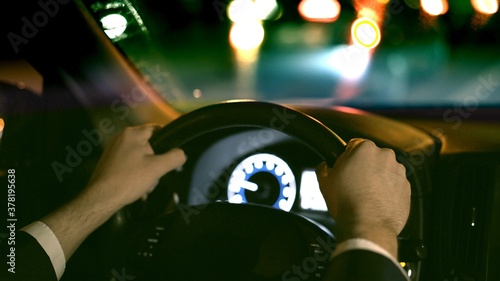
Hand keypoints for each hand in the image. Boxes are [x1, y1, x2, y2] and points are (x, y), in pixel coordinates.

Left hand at [42, 124, 185, 260]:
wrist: (101, 198)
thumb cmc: (129, 180)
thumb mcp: (157, 168)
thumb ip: (174, 158)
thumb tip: (181, 153)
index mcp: (132, 134)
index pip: (157, 129)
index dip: (168, 141)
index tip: (172, 154)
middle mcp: (121, 137)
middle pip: (148, 145)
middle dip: (155, 162)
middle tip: (156, 176)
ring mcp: (113, 149)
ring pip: (139, 157)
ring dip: (146, 171)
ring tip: (145, 186)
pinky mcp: (108, 161)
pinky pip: (129, 164)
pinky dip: (135, 174)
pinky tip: (137, 188)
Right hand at [316, 138, 410, 257]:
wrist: (368, 226)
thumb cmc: (347, 202)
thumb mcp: (325, 182)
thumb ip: (324, 168)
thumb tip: (324, 167)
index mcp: (365, 149)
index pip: (354, 145)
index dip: (347, 158)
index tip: (344, 168)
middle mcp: (385, 156)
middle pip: (372, 157)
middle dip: (364, 167)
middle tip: (353, 183)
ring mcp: (399, 172)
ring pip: (384, 171)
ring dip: (377, 178)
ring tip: (365, 195)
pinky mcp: (406, 188)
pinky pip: (394, 185)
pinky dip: (387, 191)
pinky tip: (376, 202)